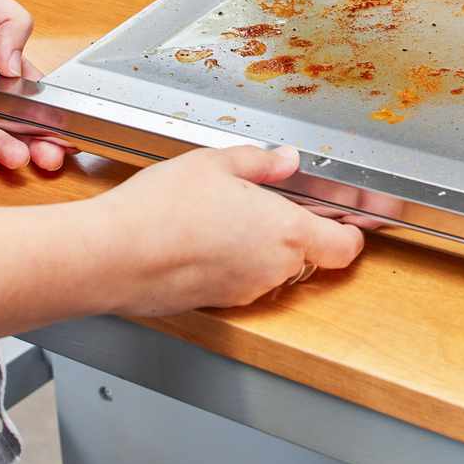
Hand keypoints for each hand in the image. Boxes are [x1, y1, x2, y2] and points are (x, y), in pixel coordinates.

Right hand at [97, 146, 364, 312]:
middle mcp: (273, 269)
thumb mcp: (216, 163)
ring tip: (222, 216)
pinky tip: (201, 238)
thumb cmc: (162, 209)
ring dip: (259, 247)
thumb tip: (285, 160)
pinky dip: (231, 262)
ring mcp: (245, 291)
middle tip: (267, 202)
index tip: (347, 217)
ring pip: (271, 269)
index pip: (346, 247)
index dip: (351, 232)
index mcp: (287, 232)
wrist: (112, 255)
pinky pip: (239, 280)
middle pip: (307, 256)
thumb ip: (261, 163)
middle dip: (295, 232)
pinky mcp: (217, 304)